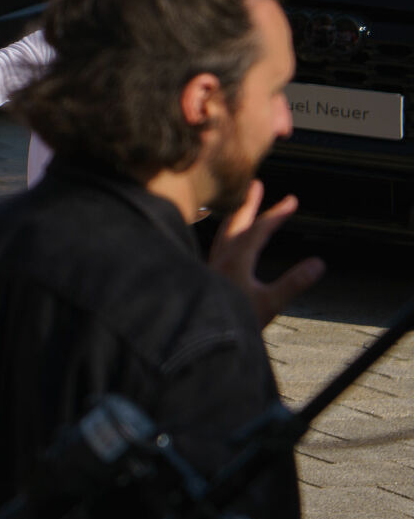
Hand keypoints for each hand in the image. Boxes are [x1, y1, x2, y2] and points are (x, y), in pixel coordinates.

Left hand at [207, 181, 323, 327]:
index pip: (259, 229)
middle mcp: (220, 256)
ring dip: (235, 216)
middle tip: (256, 183)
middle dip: (248, 203)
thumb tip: (319, 263)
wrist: (199, 335)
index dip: (276, 214)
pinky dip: (225, 233)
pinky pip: (216, 244)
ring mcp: (210, 264)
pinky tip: (227, 240)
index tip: (292, 200)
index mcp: (236, 259)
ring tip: (242, 206)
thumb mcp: (270, 304)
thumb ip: (294, 283)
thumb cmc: (235, 320)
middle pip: (235, 222)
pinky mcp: (204, 273)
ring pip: (223, 232)